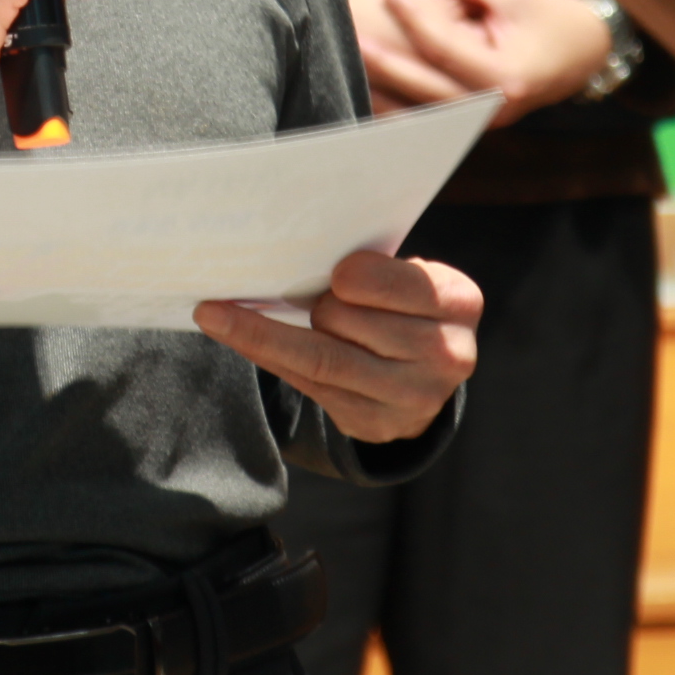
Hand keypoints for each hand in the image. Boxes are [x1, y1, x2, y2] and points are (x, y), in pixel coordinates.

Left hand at [196, 249, 482, 443]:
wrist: (423, 371)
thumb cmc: (403, 304)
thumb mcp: (408, 277)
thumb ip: (375, 269)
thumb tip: (293, 251)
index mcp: (458, 303)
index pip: (405, 285)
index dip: (363, 278)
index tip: (335, 273)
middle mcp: (445, 355)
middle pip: (352, 321)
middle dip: (317, 304)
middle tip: (294, 288)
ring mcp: (411, 397)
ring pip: (323, 359)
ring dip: (264, 334)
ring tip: (217, 314)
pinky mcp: (374, 423)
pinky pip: (309, 385)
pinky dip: (267, 356)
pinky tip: (233, 336)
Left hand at [354, 0, 612, 121]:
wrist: (582, 54)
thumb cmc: (548, 18)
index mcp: (506, 77)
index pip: (444, 47)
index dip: (413, 16)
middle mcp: (492, 109)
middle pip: (423, 87)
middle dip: (383, 63)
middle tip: (350, 35)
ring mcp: (482, 124)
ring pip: (420, 114)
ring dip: (382, 93)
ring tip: (347, 69)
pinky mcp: (472, 125)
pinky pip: (427, 121)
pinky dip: (398, 110)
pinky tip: (367, 94)